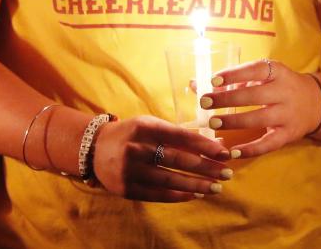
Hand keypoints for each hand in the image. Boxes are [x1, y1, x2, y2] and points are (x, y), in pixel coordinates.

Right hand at [91, 115, 231, 202]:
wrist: (94, 148)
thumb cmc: (130, 134)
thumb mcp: (149, 125)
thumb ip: (176, 133)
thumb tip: (211, 143)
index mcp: (144, 127)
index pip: (180, 136)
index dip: (204, 145)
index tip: (224, 152)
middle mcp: (136, 148)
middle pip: (178, 159)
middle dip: (206, 167)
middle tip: (226, 172)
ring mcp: (129, 170)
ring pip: (170, 179)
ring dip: (196, 185)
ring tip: (215, 187)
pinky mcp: (126, 189)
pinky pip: (158, 194)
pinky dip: (179, 195)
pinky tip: (195, 194)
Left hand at [201, 58, 320, 158]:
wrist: (316, 103)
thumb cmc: (279, 85)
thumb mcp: (263, 76)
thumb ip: (233, 79)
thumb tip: (195, 84)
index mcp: (278, 72)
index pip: (255, 70)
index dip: (234, 74)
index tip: (213, 80)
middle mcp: (284, 92)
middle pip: (254, 95)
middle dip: (227, 99)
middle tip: (205, 102)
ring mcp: (287, 114)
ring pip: (259, 118)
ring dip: (234, 121)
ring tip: (212, 123)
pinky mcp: (288, 134)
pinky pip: (268, 144)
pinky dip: (249, 149)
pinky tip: (231, 152)